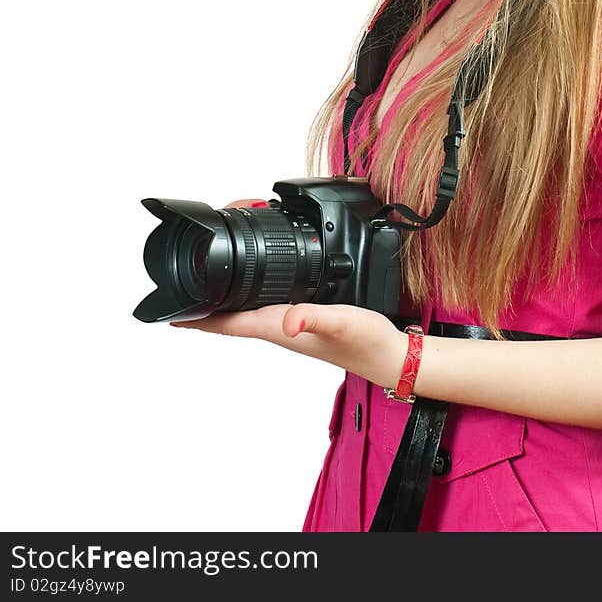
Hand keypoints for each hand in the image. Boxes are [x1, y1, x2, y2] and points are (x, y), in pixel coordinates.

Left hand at [168, 200, 407, 387]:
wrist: (390, 356)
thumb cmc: (367, 343)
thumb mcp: (342, 322)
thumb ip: (314, 318)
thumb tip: (287, 321)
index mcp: (279, 327)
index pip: (228, 323)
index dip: (197, 318)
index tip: (170, 313)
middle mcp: (279, 328)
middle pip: (229, 318)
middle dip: (203, 307)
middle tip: (182, 291)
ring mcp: (290, 326)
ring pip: (246, 312)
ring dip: (224, 301)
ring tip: (206, 287)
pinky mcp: (304, 320)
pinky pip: (267, 308)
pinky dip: (252, 295)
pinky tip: (256, 286)